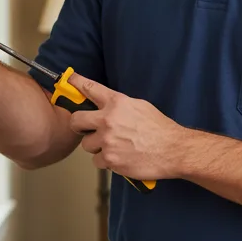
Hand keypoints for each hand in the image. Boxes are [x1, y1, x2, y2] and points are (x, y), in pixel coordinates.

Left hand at [65, 73, 186, 181]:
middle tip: (87, 129)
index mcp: (117, 103)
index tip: (68, 79)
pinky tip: (120, 157)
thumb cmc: (160, 129)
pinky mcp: (110, 160)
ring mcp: (108, 141)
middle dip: (79, 125)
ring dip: (97, 147)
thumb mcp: (140, 106)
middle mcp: (109, 120)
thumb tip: (105, 105)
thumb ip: (119, 105)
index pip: (90, 89)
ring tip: (114, 147)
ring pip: (87, 144)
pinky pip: (97, 161)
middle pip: (76, 121)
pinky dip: (106, 161)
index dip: (76, 83)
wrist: (173, 150)